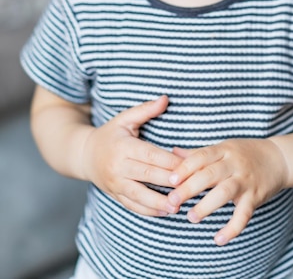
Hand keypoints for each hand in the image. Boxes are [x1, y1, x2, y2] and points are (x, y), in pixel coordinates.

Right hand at [81, 95, 181, 215]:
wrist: (84, 155)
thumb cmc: (110, 134)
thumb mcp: (125, 118)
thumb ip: (146, 109)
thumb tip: (166, 98)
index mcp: (123, 146)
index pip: (151, 155)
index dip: (171, 161)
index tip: (189, 164)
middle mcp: (118, 166)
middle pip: (148, 175)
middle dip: (170, 183)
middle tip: (190, 187)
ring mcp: (116, 183)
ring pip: (139, 195)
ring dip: (159, 202)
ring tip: (178, 206)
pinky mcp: (115, 195)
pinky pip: (132, 205)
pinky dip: (148, 211)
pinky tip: (164, 212)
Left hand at [165, 138, 288, 244]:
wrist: (279, 158)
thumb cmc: (245, 154)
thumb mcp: (223, 148)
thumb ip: (198, 153)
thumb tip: (172, 153)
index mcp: (223, 150)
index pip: (201, 157)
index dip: (185, 168)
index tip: (170, 180)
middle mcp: (234, 164)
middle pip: (209, 174)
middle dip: (190, 188)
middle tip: (172, 201)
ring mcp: (245, 181)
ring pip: (225, 192)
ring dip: (207, 206)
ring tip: (191, 218)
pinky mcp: (255, 197)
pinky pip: (244, 214)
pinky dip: (232, 228)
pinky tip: (219, 239)